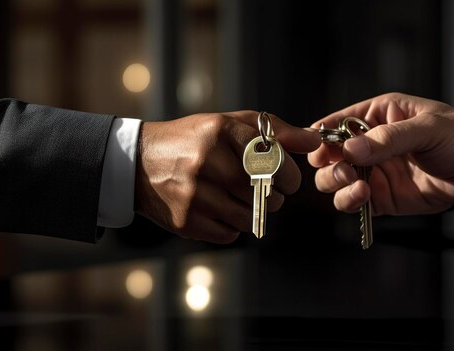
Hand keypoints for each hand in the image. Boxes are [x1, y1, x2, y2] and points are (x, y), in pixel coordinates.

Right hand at [135, 110, 320, 242]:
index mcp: (220, 131)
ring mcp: (194, 194)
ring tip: (240, 200)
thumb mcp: (229, 124)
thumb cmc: (192, 140)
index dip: (288, 174)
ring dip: (253, 213)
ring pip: (249, 217)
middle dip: (273, 196)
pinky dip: (232, 226)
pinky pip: (229, 234)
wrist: (139, 163)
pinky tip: (219, 210)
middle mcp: (206, 161)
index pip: (272, 158)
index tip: (288, 181)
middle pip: (263, 192)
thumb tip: (313, 142)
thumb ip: (274, 131)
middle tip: (265, 191)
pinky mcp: (186, 220)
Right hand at [308, 92, 453, 215]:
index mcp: (379, 116)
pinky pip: (354, 202)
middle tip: (343, 170)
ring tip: (356, 184)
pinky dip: (350, 202)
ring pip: (336, 181)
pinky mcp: (382, 198)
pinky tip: (363, 198)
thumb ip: (388, 139)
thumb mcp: (428, 128)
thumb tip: (350, 150)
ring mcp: (375, 172)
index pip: (338, 123)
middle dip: (329, 164)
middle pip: (330, 155)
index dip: (322, 135)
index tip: (318, 148)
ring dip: (337, 184)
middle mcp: (370, 144)